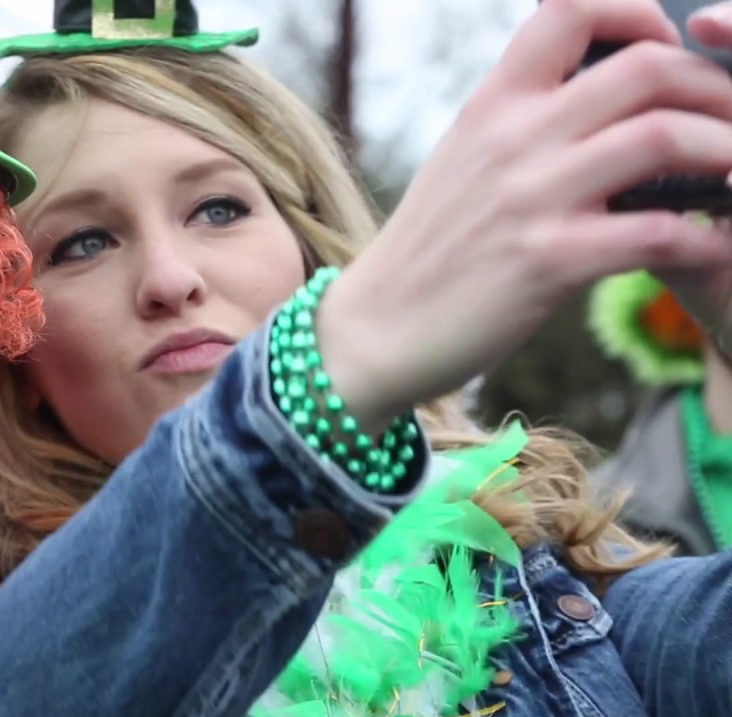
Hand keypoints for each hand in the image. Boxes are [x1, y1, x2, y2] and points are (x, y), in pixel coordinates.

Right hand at [316, 0, 731, 429]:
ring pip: (666, 139)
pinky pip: (660, 233)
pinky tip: (714, 245)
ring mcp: (531, 199)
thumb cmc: (428, 251)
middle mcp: (513, 139)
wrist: (375, 329)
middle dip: (716, 90)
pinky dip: (707, 238)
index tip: (667, 50)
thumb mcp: (461, 163)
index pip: (572, 9)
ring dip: (727, 153)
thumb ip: (518, 123)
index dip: (639, 14)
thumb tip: (588, 98)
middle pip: (648, 69)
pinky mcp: (549, 263)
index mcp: (492, 106)